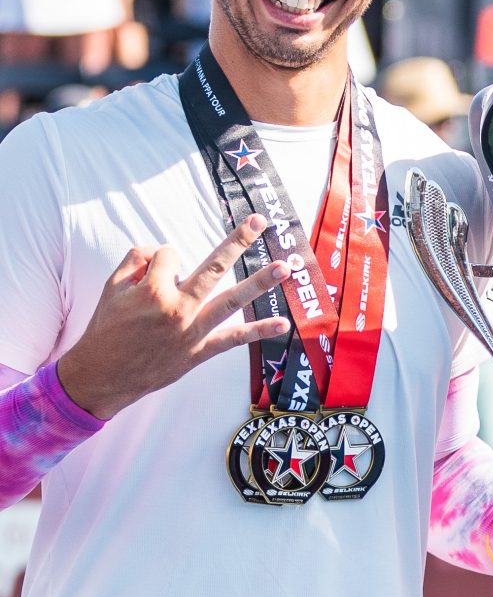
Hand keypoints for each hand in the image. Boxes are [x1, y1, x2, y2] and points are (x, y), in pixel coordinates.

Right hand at [56, 215, 291, 419]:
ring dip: (259, 282)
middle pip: (214, 266)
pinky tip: (282, 323)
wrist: (104, 374)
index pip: (170, 255)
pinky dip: (259, 331)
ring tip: (284, 267)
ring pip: (232, 300)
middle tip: (260, 221)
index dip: (161, 259)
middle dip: (238, 242)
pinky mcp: (200, 351)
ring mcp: (193, 330)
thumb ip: (135, 261)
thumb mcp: (110, 287)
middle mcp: (178, 307)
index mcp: (153, 289)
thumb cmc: (106, 328)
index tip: (151, 273)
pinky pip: (234, 339)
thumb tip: (161, 251)